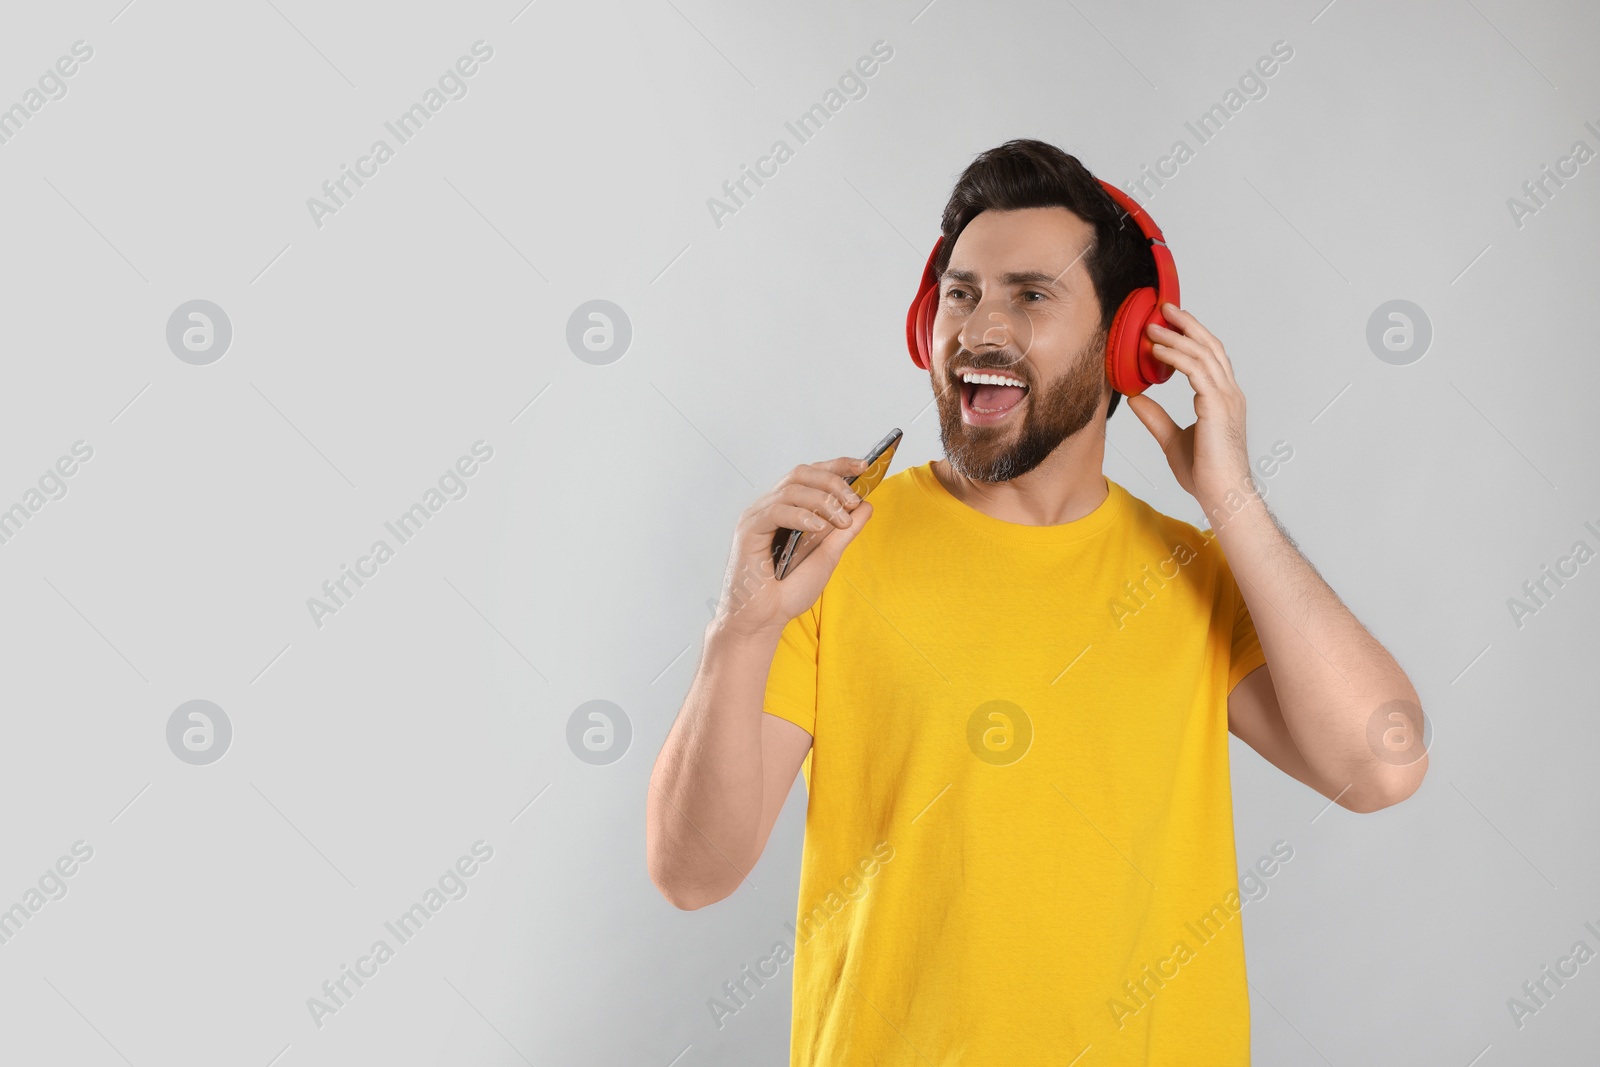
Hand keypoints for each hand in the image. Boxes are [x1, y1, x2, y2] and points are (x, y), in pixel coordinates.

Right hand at [712, 457, 873, 639]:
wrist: (764, 621)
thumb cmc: (788, 592)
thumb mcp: (828, 557)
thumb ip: (844, 532)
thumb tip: (866, 505)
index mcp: (788, 510)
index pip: (812, 475)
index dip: (837, 465)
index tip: (863, 465)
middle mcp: (770, 508)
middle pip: (801, 473)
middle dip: (833, 480)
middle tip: (853, 499)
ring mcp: (757, 517)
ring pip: (791, 488)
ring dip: (822, 500)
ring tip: (840, 521)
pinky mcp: (748, 531)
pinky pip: (776, 511)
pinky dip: (801, 515)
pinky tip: (817, 528)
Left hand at [1125, 303, 1253, 524]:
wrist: (1221, 496)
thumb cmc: (1205, 474)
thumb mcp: (1172, 439)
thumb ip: (1156, 417)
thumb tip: (1137, 398)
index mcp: (1223, 400)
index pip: (1210, 358)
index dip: (1192, 336)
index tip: (1170, 324)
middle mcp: (1229, 394)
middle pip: (1210, 346)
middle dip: (1187, 324)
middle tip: (1164, 308)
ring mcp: (1227, 399)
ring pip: (1202, 354)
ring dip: (1176, 337)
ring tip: (1151, 328)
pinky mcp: (1217, 407)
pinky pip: (1196, 371)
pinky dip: (1175, 357)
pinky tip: (1156, 352)